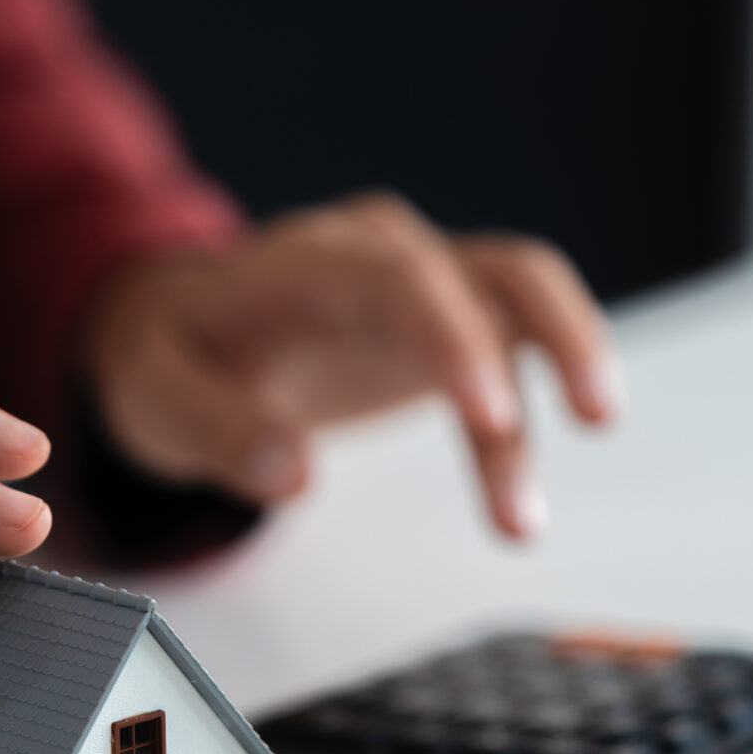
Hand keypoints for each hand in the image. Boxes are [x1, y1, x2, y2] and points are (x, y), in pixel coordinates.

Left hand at [83, 195, 620, 538]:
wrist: (181, 330)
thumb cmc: (175, 358)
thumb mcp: (158, 395)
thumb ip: (217, 430)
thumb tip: (291, 474)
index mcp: (308, 265)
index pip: (400, 281)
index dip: (456, 341)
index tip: (491, 415)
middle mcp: (381, 255)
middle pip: (495, 270)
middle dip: (552, 341)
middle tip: (594, 417)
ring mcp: (423, 280)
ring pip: (525, 296)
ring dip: (571, 365)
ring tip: (566, 474)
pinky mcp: (448, 320)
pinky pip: (517, 343)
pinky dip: (538, 408)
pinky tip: (523, 498)